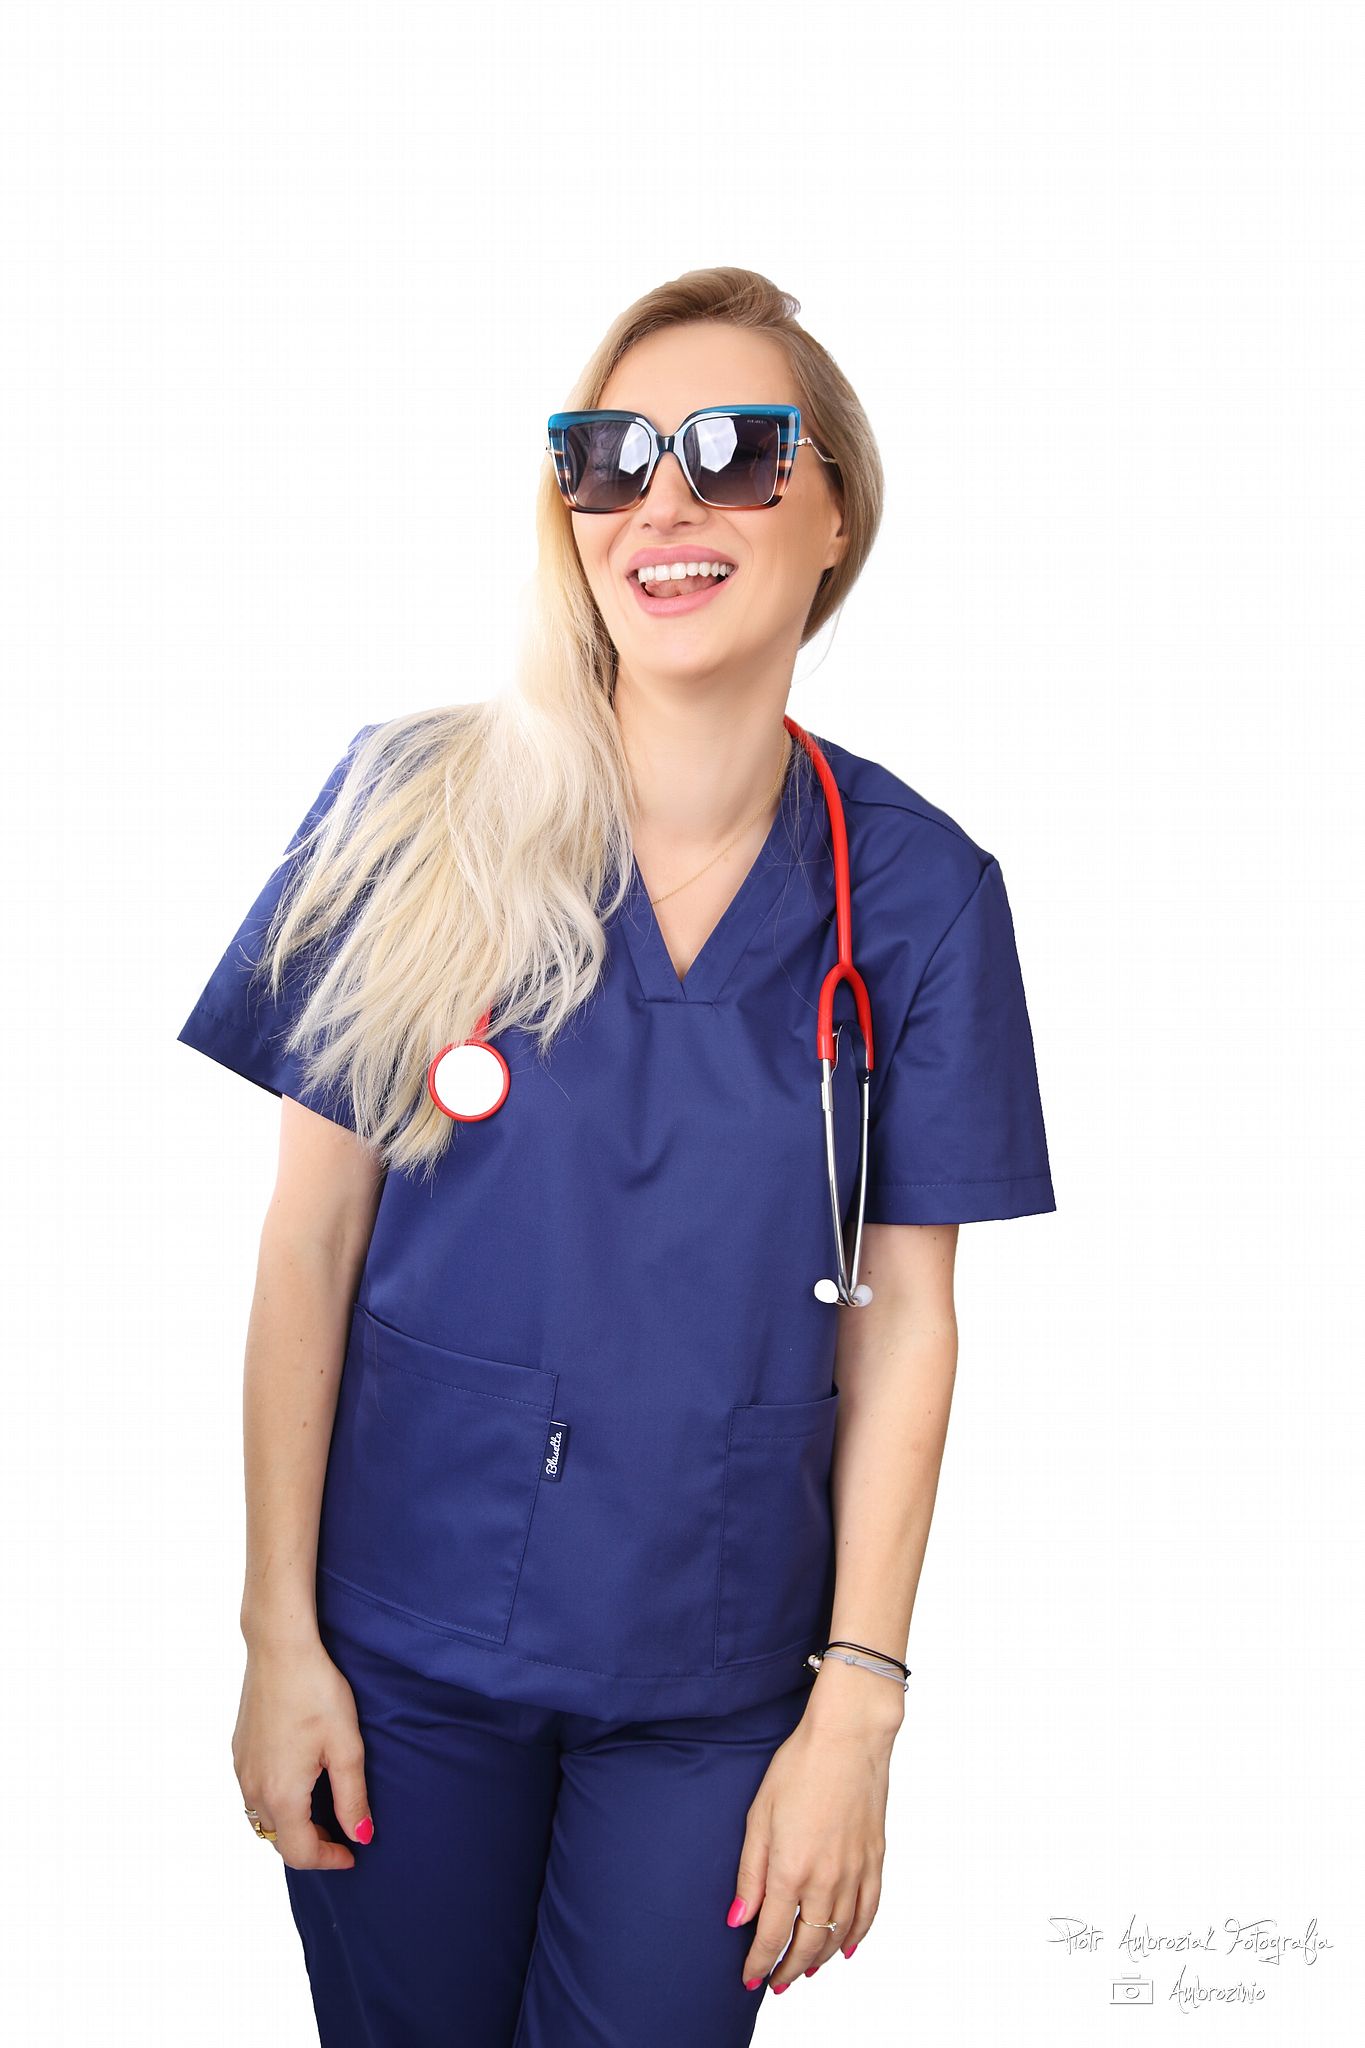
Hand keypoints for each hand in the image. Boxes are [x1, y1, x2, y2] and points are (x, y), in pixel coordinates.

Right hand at [232, 1632, 375, 1870]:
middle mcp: (253, 1788)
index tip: (352, 1854)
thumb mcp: (346, 1747)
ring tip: (321, 1810)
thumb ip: (352, 1798)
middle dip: (309, 1844)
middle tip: (341, 1832)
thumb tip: (361, 1836)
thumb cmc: (317, 1693)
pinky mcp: (238, 1751)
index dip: (328, 1860)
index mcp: (282, 1794)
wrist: (279, 1649)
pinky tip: (297, 1780)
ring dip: (290, 1824)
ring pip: (262, 1818)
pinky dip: (275, 1801)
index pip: (300, 1852)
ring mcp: (241, 1769)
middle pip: (278, 1840)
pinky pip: (252, 1792)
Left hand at [727, 1690, 895, 1990]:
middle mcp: (826, 1879)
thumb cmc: (799, 1766)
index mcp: (791, 1868)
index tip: (750, 1977)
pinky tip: (847, 1947)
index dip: (760, 1962)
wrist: (849, 1737)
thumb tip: (738, 1919)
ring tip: (804, 1968)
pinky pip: (869, 1913)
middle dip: (787, 1968)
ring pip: (839, 1934)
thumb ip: (750, 1872)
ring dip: (820, 1958)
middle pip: (807, 1943)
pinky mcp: (876, 1860)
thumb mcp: (759, 1815)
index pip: (772, 1934)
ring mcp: (856, 1872)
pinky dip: (857, 1936)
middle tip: (775, 1981)